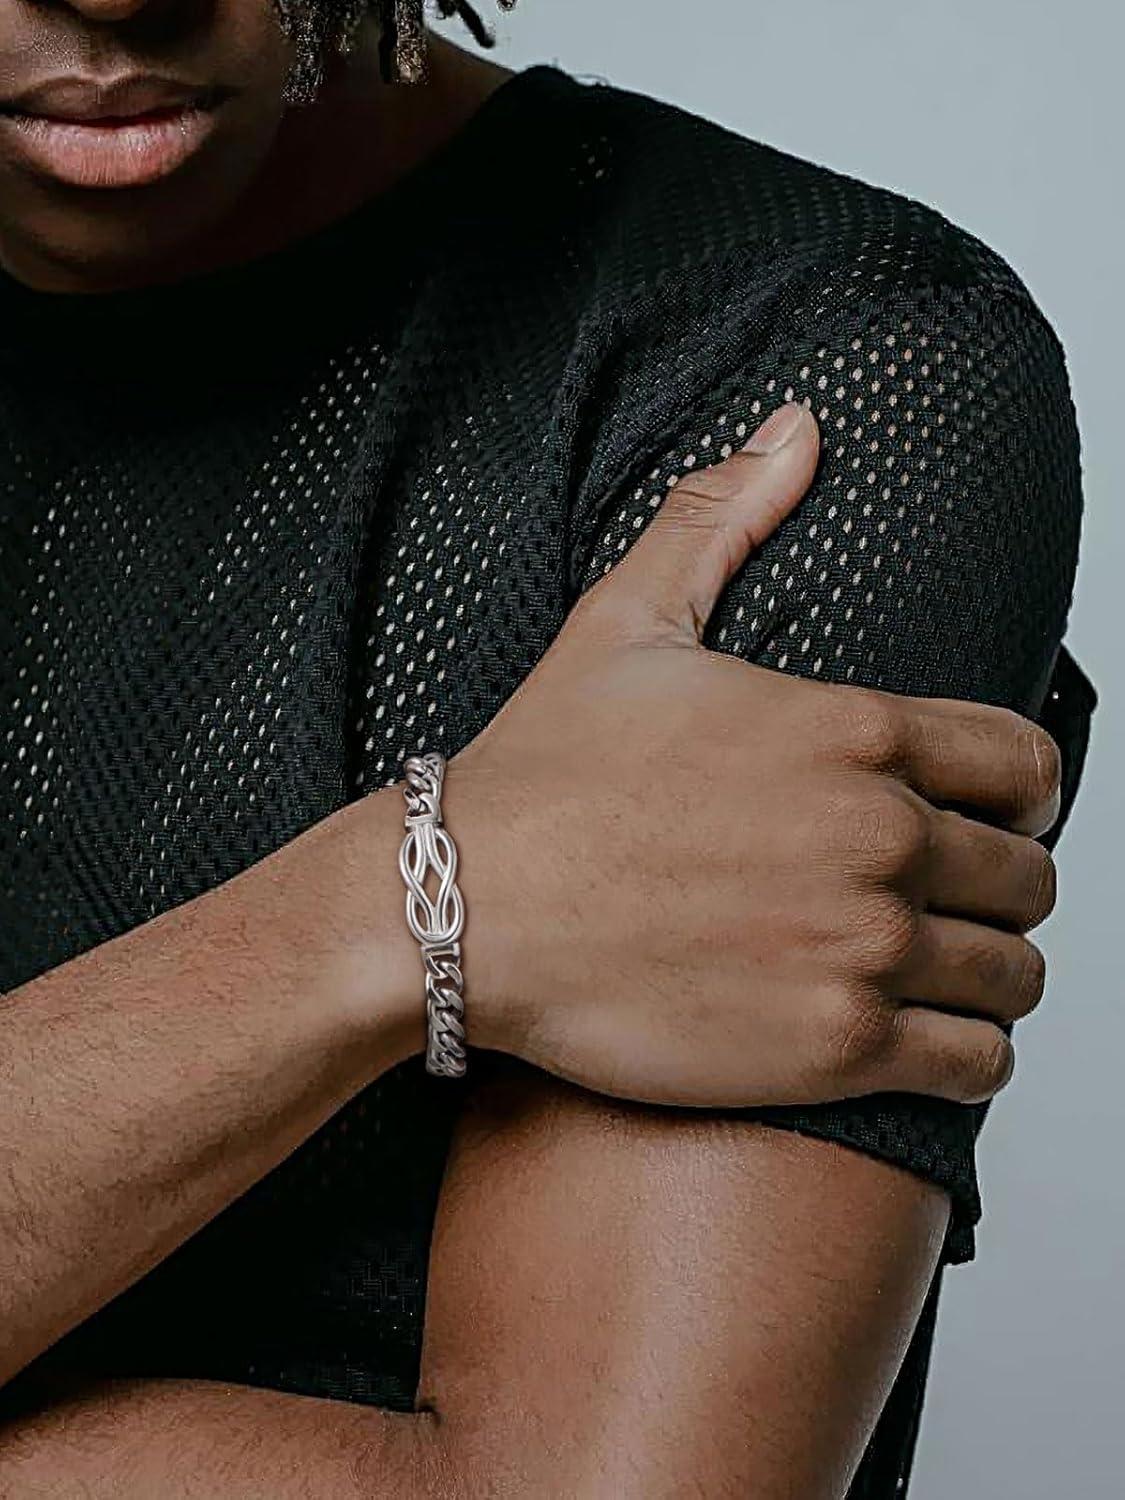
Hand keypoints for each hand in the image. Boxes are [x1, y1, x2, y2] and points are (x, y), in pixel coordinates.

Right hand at [448, 402, 1061, 1108]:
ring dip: (991, 970)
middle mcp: (879, 838)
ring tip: (941, 972)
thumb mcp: (628, 619)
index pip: (1026, 763)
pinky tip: (927, 1040)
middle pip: (1029, 874)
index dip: (1025, 792)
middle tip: (953, 901)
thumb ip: (722, 517)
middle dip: (1001, 885)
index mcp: (853, 732)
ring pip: (1015, 971)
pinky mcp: (833, 1046)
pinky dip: (970, 1057)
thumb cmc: (540, 774)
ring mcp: (862, 948)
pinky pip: (975, 1065)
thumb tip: (797, 426)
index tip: (996, 815)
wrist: (462, 907)